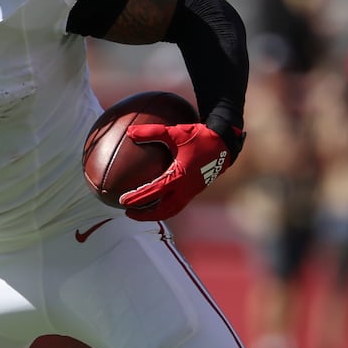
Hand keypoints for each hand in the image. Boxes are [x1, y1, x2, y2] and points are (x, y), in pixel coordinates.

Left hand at [119, 122, 236, 220]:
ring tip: (140, 212)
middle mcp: (186, 188)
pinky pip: (177, 205)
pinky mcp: (195, 191)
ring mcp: (191, 192)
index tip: (123, 201)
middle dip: (145, 215)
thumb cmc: (199, 137)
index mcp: (180, 176)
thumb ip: (152, 132)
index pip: (154, 192)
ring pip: (171, 211)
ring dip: (155, 214)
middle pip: (163, 210)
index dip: (138, 198)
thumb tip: (130, 132)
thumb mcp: (175, 132)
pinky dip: (165, 208)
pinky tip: (156, 202)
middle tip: (128, 212)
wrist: (225, 143)